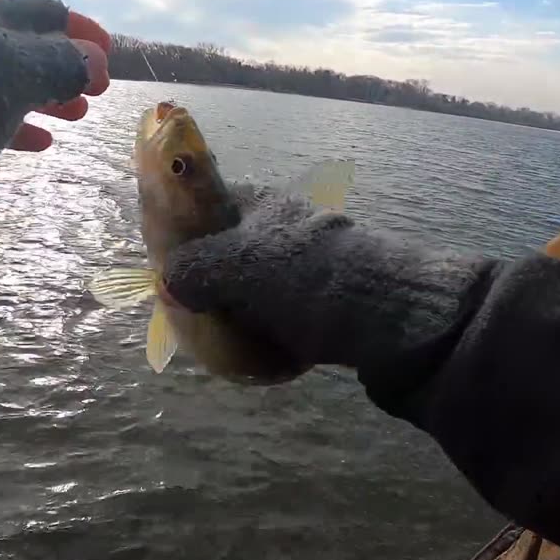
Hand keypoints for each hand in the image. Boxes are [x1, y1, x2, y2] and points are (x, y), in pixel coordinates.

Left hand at [9, 10, 110, 151]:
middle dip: (69, 67)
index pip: (45, 12)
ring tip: (79, 113)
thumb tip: (96, 59)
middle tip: (99, 90)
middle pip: (29, 48)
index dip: (81, 29)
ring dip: (51, 96)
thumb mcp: (16, 70)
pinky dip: (21, 126)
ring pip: (10, 82)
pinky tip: (43, 141)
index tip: (110, 52)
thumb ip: (61, 63)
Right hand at [160, 184, 489, 371]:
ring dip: (233, 314)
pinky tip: (255, 354)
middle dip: (204, 284)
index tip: (163, 267)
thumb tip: (165, 282)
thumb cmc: (311, 278)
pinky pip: (278, 320)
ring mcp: (307, 270)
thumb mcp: (237, 265)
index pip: (207, 205)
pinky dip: (263, 335)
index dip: (181, 232)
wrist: (397, 320)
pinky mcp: (325, 307)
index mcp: (263, 205)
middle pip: (227, 254)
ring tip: (216, 340)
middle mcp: (285, 231)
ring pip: (251, 291)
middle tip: (187, 314)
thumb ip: (192, 268)